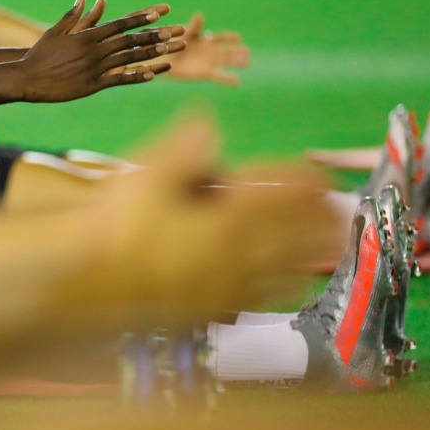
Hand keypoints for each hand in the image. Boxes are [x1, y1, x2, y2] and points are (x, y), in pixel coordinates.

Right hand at [19, 0, 185, 102]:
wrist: (27, 79)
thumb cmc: (40, 55)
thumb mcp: (55, 31)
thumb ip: (74, 15)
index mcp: (87, 37)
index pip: (120, 25)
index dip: (140, 19)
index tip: (159, 14)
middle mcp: (95, 51)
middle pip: (131, 41)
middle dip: (155, 35)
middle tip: (176, 31)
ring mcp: (96, 69)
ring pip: (130, 59)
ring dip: (153, 54)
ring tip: (172, 50)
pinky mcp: (94, 85)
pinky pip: (120, 80)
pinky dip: (137, 76)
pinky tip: (152, 74)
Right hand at [82, 117, 338, 324]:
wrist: (88, 286)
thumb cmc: (112, 228)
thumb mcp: (141, 179)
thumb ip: (180, 152)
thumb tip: (206, 119)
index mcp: (223, 219)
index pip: (275, 196)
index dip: (300, 184)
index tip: (320, 177)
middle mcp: (234, 254)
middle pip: (291, 236)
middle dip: (319, 222)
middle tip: (342, 213)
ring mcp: (227, 286)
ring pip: (285, 269)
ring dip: (313, 255)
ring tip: (334, 248)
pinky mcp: (214, 309)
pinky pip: (264, 297)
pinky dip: (288, 286)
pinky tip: (294, 284)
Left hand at [163, 13, 248, 85]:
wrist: (164, 58)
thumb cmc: (173, 43)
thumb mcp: (185, 34)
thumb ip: (193, 27)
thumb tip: (200, 15)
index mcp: (206, 40)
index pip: (221, 38)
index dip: (229, 37)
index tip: (238, 38)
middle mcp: (211, 51)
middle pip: (228, 51)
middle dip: (237, 52)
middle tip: (247, 52)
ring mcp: (209, 62)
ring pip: (227, 62)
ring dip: (237, 62)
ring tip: (247, 62)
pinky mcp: (205, 73)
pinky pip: (219, 76)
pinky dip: (228, 79)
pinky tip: (238, 81)